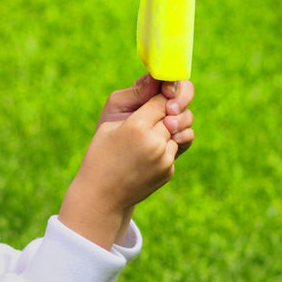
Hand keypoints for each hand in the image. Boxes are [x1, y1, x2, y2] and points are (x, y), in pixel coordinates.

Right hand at [59, 74, 194, 247]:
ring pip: (181, 130)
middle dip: (168, 110)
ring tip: (153, 133)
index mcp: (136, 127)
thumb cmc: (100, 153)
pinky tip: (149, 153)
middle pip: (176, 113)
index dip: (161, 95)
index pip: (163, 99)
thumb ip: (137, 99)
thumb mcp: (109, 121)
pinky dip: (167, 146)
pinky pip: (176, 149)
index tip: (159, 94)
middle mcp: (154, 143)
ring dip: (171, 128)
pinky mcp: (168, 171)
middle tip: (157, 113)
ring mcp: (163, 159)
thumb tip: (164, 85)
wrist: (101, 195)